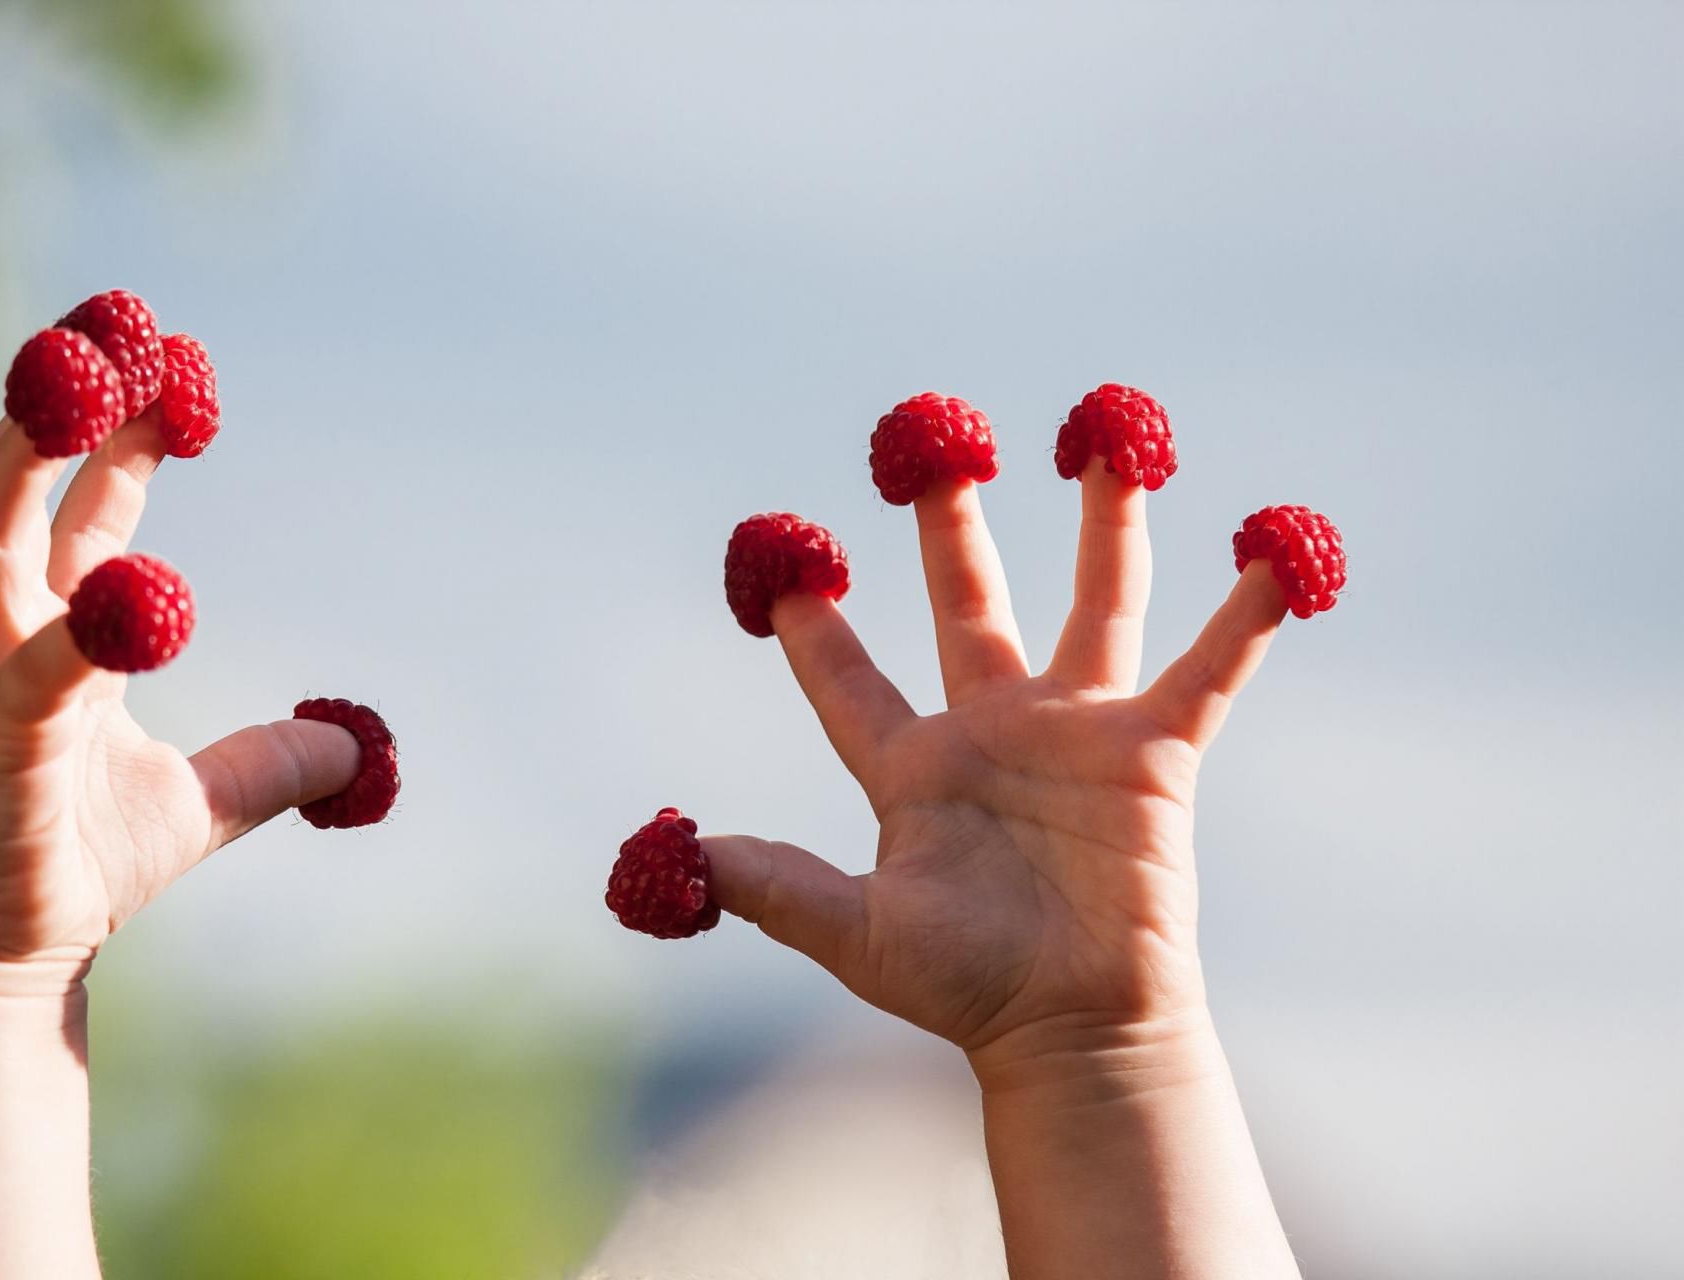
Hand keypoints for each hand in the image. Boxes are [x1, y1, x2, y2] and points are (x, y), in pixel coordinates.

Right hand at [0, 410, 359, 984]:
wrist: (10, 961)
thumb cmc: (82, 868)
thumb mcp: (207, 803)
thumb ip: (270, 764)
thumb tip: (354, 744)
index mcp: (59, 644)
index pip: (84, 518)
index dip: (124, 443)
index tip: (174, 376)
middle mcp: (11, 644)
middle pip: (24, 497)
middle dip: (67, 409)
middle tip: (122, 328)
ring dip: (25, 463)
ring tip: (72, 387)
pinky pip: (34, 676)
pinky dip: (86, 634)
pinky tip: (139, 595)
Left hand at [705, 463, 1292, 1080]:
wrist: (1073, 1031)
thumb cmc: (965, 987)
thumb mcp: (857, 934)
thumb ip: (775, 886)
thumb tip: (683, 848)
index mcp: (913, 766)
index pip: (849, 682)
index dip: (813, 627)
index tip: (779, 563)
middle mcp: (995, 728)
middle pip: (969, 599)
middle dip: (950, 522)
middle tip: (931, 438)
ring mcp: (1080, 731)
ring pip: (1096, 600)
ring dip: (1106, 519)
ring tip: (1108, 432)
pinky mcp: (1156, 754)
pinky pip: (1210, 668)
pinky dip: (1248, 613)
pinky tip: (1279, 549)